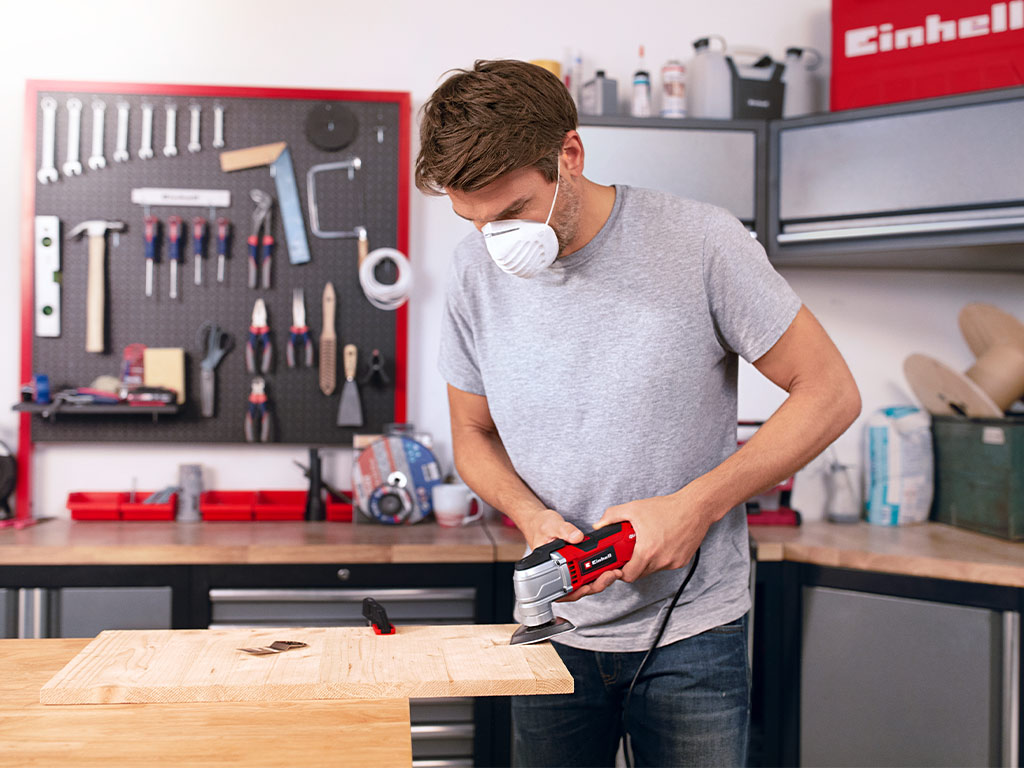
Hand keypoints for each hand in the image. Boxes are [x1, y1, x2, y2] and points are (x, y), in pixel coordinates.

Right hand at [516, 508, 621, 602]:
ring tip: (614, 572)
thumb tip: (577, 537)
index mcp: (548, 567)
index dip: (575, 592)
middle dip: (596, 585)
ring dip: (600, 581)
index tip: (588, 587)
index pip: (560, 589)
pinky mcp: (575, 564)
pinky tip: (609, 568)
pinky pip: (587, 575)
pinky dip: (599, 573)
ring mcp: (568, 570)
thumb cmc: (540, 526)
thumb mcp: (551, 525)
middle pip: (577, 589)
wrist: (539, 522)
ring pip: (584, 584)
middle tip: (610, 575)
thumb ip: (564, 530)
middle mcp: (558, 572)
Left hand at [595, 489, 715, 582]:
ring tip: (647, 543)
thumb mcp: (634, 508)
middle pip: (640, 573)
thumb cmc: (667, 508)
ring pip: (653, 570)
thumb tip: (599, 525)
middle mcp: (661, 561)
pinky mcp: (682, 561)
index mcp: (647, 551)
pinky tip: (660, 542)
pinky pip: (666, 565)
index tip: (619, 563)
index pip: (628, 576)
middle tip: (630, 551)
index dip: (621, 572)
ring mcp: (673, 562)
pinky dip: (660, 558)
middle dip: (633, 565)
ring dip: (647, 561)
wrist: (695, 508)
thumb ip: (612, 516)